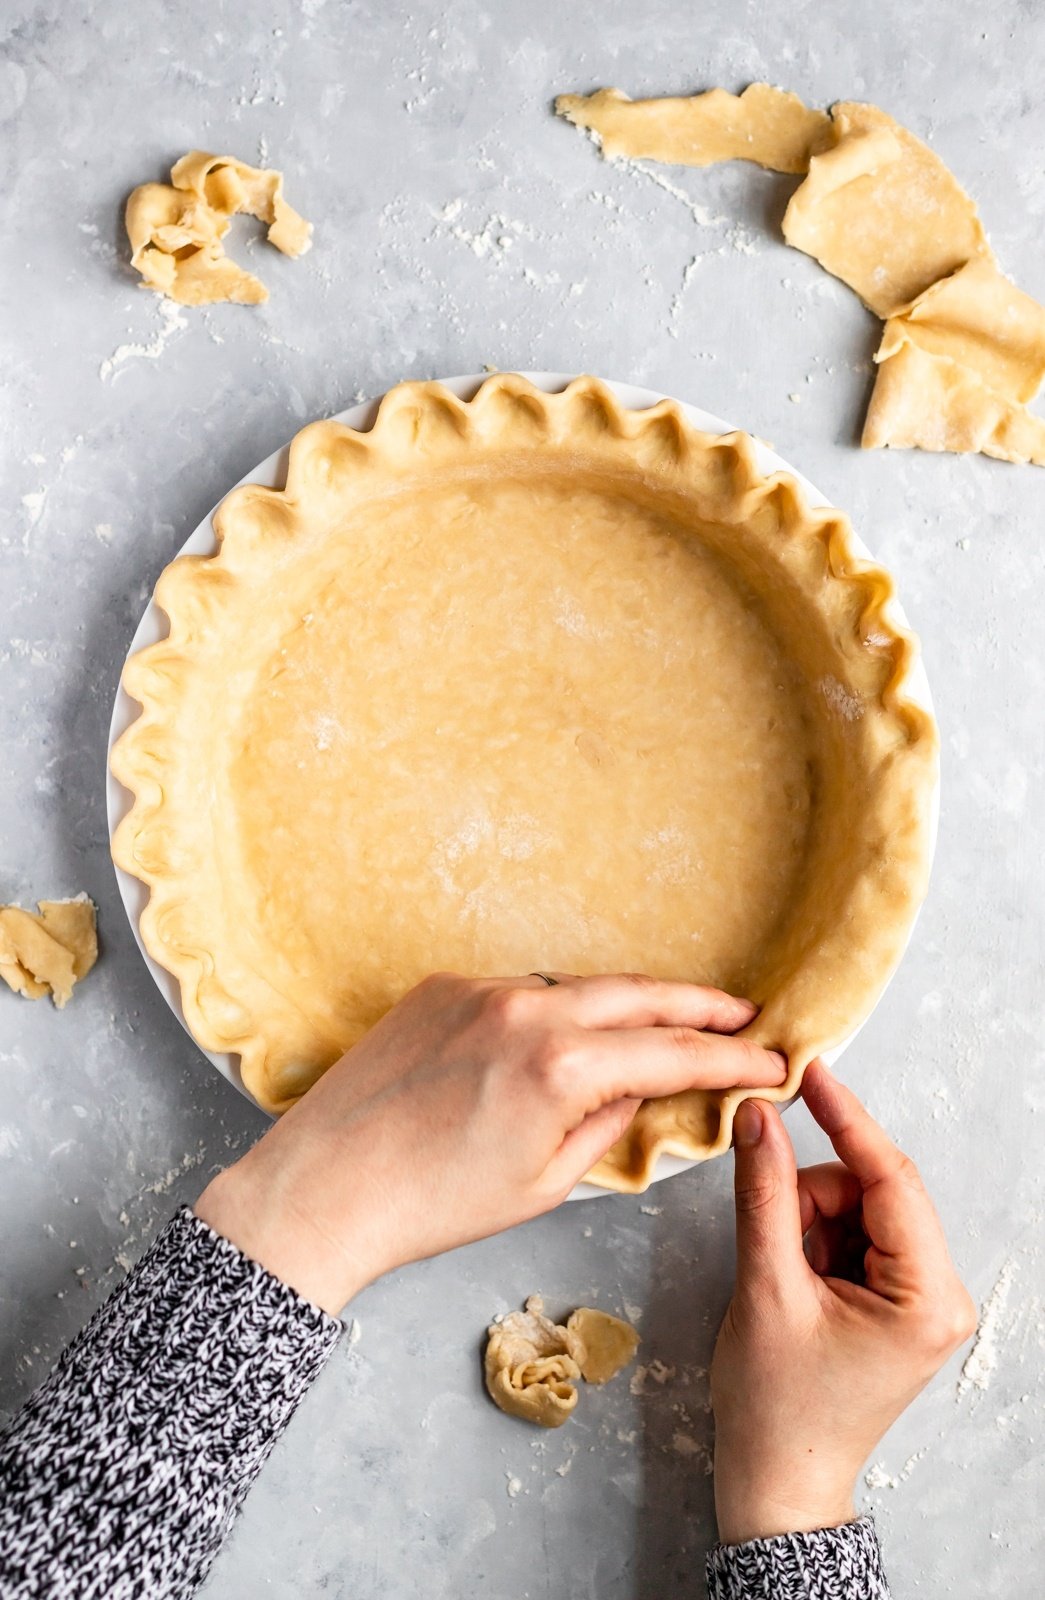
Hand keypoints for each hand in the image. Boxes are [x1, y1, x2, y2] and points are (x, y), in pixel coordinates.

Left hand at [196, 972, 784, 1314]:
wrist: (324, 1186)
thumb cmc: (432, 1204)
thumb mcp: (543, 1182)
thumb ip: (608, 1126)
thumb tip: (643, 1090)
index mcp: (560, 1065)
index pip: (671, 1053)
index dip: (730, 1059)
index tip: (770, 1060)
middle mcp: (526, 1008)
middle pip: (637, 993)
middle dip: (697, 1004)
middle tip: (742, 1012)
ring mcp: (480, 989)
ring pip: (575, 987)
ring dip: (620, 1006)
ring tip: (658, 1027)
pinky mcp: (441, 986)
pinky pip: (520, 990)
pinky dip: (552, 1010)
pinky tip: (562, 1037)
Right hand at [710, 1061, 976, 1544]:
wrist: (776, 1481)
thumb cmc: (776, 1406)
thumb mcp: (765, 1287)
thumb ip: (764, 1193)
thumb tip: (759, 1115)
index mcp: (927, 1298)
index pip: (890, 1179)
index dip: (847, 1120)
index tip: (811, 1072)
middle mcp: (940, 1294)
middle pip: (871, 1190)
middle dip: (810, 1195)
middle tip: (768, 1231)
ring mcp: (919, 1297)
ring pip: (856, 1207)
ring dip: (807, 1219)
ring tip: (779, 1275)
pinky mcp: (895, 1299)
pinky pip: (852, 1232)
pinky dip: (813, 1237)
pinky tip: (791, 1276)